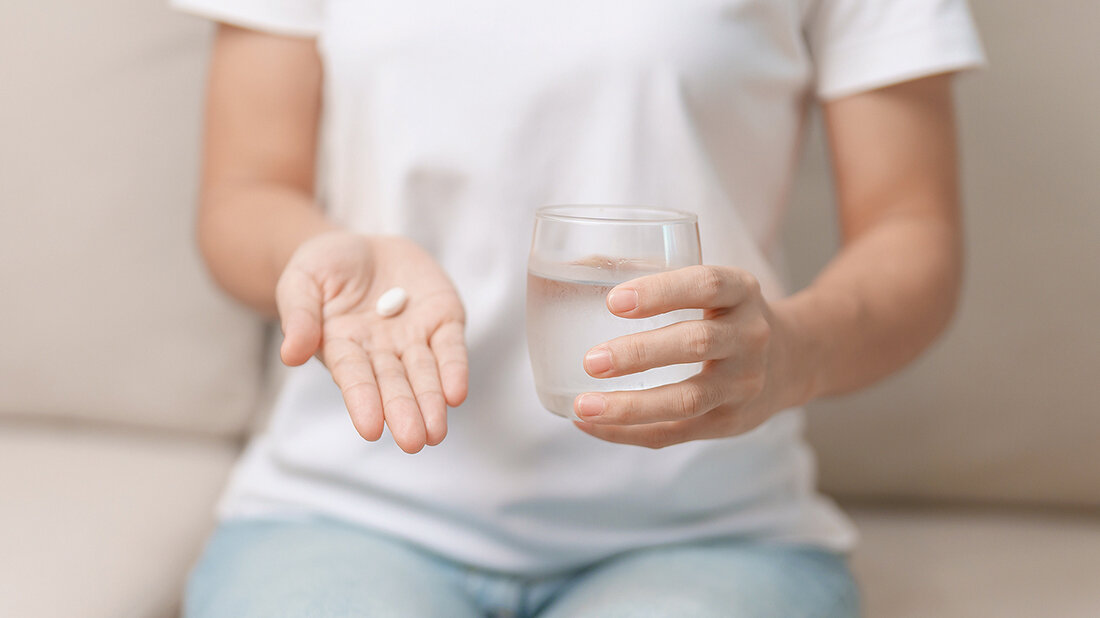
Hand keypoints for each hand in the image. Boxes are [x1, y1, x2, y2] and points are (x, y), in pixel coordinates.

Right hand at [276, 231, 467, 452]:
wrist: (362, 247)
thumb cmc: (323, 268)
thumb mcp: (301, 281)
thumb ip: (299, 315)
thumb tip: (290, 355)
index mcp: (342, 347)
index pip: (354, 377)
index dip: (363, 401)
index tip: (370, 429)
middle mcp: (381, 351)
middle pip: (394, 384)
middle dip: (404, 411)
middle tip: (413, 442)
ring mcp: (414, 337)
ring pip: (425, 373)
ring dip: (431, 402)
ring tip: (436, 432)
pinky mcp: (443, 319)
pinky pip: (452, 347)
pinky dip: (455, 369)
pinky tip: (456, 394)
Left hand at [573, 265, 798, 447]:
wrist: (792, 362)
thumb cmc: (727, 316)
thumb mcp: (716, 288)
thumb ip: (659, 279)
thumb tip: (577, 266)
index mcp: (742, 292)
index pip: (706, 285)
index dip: (661, 291)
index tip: (613, 301)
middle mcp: (750, 337)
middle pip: (696, 343)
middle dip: (640, 354)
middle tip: (591, 361)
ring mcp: (743, 385)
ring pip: (686, 399)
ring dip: (631, 406)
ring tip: (583, 406)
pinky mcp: (728, 423)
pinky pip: (674, 433)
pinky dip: (628, 432)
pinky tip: (591, 425)